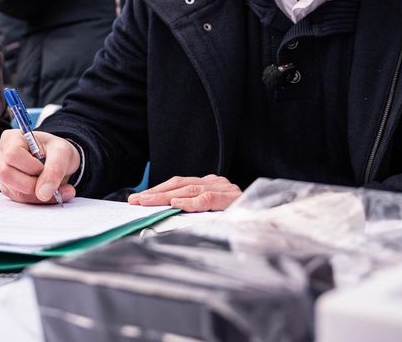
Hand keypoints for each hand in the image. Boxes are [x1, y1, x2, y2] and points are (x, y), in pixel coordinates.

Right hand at [0, 128, 78, 204]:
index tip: (44, 167)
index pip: (12, 155)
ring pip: (14, 191)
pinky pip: (19, 200)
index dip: (30, 166)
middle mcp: (1, 155)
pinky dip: (38, 200)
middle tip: (52, 182)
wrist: (58, 161)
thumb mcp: (62, 152)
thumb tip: (43, 193)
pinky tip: (51, 193)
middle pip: (7, 175)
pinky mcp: (8, 188)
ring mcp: (2, 173)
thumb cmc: (56, 150)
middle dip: (33, 184)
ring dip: (39, 195)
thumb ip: (55, 169)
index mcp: (11, 138)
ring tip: (59, 190)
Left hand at [127, 174, 241, 211]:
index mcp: (210, 185)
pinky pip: (207, 199)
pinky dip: (190, 201)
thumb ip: (195, 212)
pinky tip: (176, 203)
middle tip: (135, 201)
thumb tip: (168, 215)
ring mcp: (224, 188)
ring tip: (148, 202)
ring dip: (165, 196)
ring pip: (190, 189)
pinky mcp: (230, 198)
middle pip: (180, 184)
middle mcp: (215, 183)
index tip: (138, 198)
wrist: (267, 218)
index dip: (158, 190)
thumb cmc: (239, 219)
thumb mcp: (214, 214)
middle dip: (155, 193)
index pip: (179, 183)